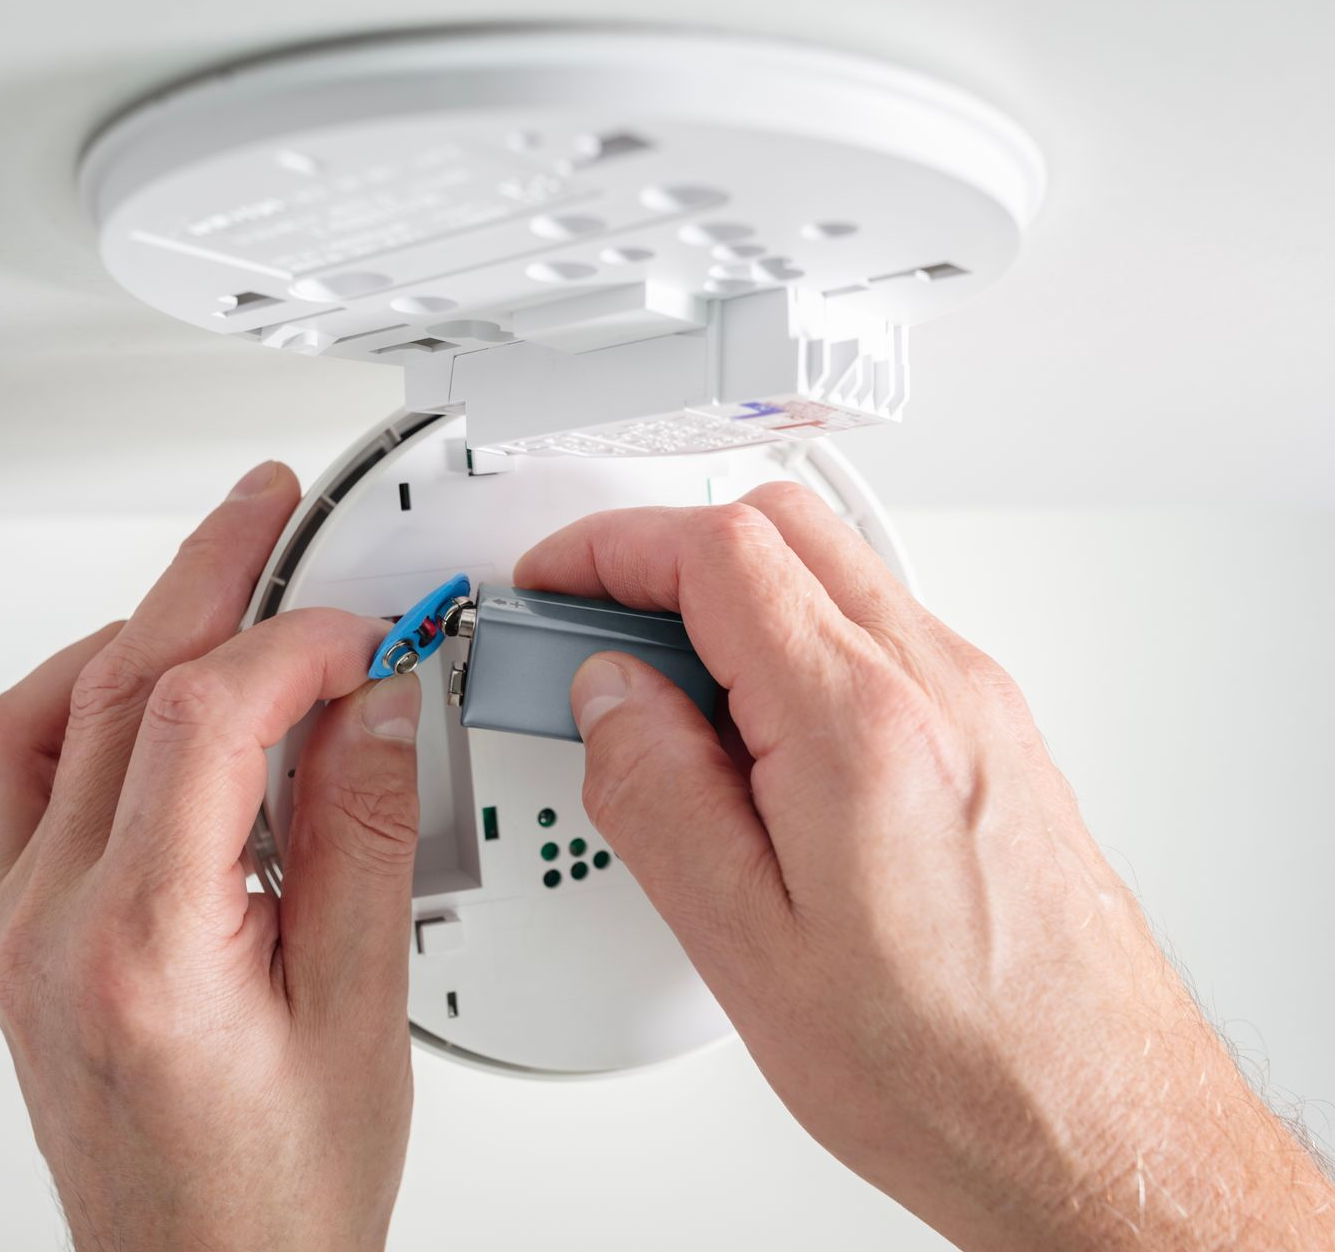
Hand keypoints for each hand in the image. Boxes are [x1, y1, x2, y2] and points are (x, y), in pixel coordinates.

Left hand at [0, 461, 423, 1251]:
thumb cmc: (280, 1190)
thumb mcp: (364, 1008)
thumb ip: (368, 835)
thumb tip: (379, 703)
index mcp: (143, 945)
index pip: (201, 715)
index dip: (295, 641)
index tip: (368, 632)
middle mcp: (49, 925)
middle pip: (116, 685)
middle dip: (208, 577)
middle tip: (272, 514)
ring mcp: (15, 927)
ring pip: (44, 716)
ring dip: (135, 631)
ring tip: (219, 590)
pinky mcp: (16, 932)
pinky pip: (15, 773)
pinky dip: (80, 701)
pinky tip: (145, 694)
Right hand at [517, 482, 1334, 1251]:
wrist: (1098, 1128)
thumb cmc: (953, 1068)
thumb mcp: (750, 951)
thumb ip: (658, 797)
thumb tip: (610, 698)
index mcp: (863, 728)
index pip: (719, 553)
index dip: (611, 548)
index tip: (556, 585)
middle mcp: (938, 687)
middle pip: (781, 527)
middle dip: (665, 552)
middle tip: (594, 628)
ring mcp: (978, 704)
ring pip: (833, 572)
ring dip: (732, 599)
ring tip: (663, 703)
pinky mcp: (995, 737)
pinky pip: (876, 636)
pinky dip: (794, 645)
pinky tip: (754, 744)